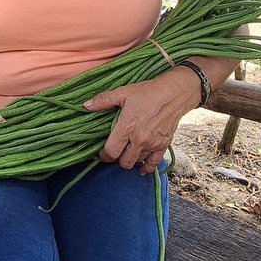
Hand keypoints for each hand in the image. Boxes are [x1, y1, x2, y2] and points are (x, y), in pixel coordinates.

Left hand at [84, 67, 201, 172]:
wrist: (174, 93)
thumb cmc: (148, 92)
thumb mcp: (123, 93)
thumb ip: (103, 100)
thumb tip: (85, 105)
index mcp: (126, 128)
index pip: (110, 152)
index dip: (103, 155)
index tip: (102, 153)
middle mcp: (138, 140)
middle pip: (123, 162)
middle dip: (116, 159)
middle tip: (115, 152)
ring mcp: (152, 144)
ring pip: (137, 162)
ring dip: (130, 160)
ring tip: (127, 153)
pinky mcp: (163, 145)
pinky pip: (153, 164)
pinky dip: (147, 168)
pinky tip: (142, 168)